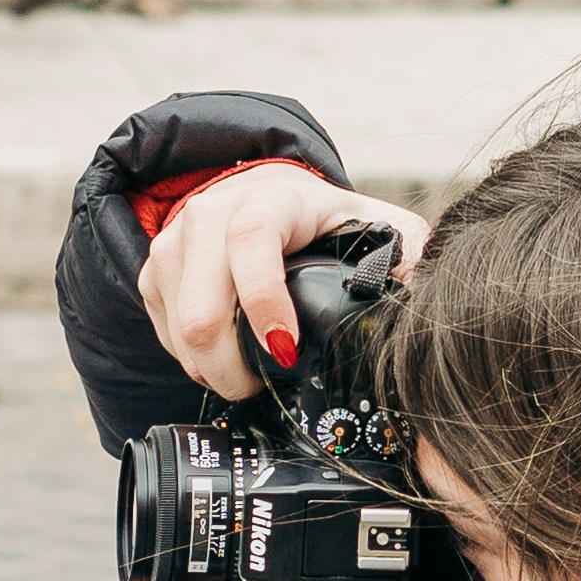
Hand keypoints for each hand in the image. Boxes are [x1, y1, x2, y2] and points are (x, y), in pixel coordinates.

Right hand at [141, 161, 432, 405]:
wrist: (257, 195)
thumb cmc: (318, 220)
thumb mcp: (371, 223)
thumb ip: (407, 251)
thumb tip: (428, 293)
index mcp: (269, 198)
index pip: (252, 243)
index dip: (264, 302)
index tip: (285, 352)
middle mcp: (209, 214)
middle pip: (202, 311)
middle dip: (235, 369)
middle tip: (265, 386)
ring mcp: (173, 244)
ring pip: (179, 333)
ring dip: (214, 371)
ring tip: (249, 376)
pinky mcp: (152, 273)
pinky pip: (164, 336)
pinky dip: (194, 360)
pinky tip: (224, 358)